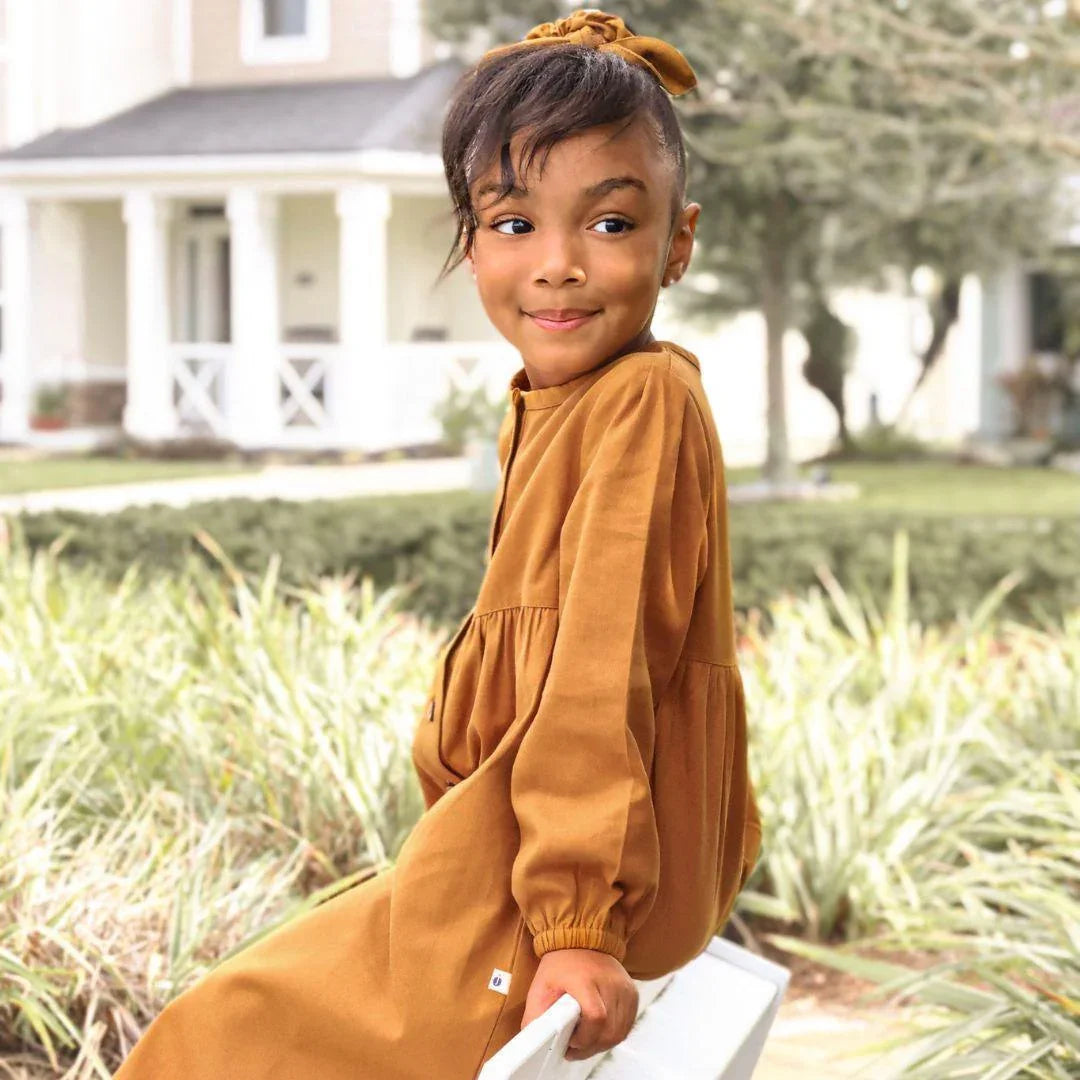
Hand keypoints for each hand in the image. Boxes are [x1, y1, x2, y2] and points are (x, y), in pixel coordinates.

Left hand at [520, 947, 638, 1061]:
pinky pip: (626, 1026)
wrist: (582, 942)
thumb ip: (535, 1017)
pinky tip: (598, 1032)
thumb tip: (532, 1044)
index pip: (595, 1017)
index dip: (583, 1038)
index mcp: (585, 979)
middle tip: (574, 1047)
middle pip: (608, 1031)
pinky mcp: (632, 994)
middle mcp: (610, 983)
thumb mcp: (540, 988)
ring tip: (584, 1040)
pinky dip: (612, 1035)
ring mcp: (624, 988)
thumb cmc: (561, 965)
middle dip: (590, 1047)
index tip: (570, 1041)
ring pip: (618, 1033)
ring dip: (601, 1044)